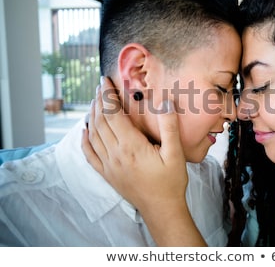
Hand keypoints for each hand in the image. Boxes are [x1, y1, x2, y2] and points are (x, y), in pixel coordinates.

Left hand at [82, 76, 205, 245]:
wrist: (161, 208)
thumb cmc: (170, 182)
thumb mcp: (176, 153)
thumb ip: (170, 126)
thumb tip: (165, 101)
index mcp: (131, 146)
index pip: (113, 114)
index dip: (108, 95)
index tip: (106, 81)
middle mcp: (115, 154)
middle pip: (101, 121)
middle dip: (99, 101)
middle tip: (101, 86)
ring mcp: (109, 165)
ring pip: (94, 135)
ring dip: (92, 116)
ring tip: (94, 101)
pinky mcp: (107, 174)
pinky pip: (90, 155)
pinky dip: (85, 140)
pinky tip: (84, 131)